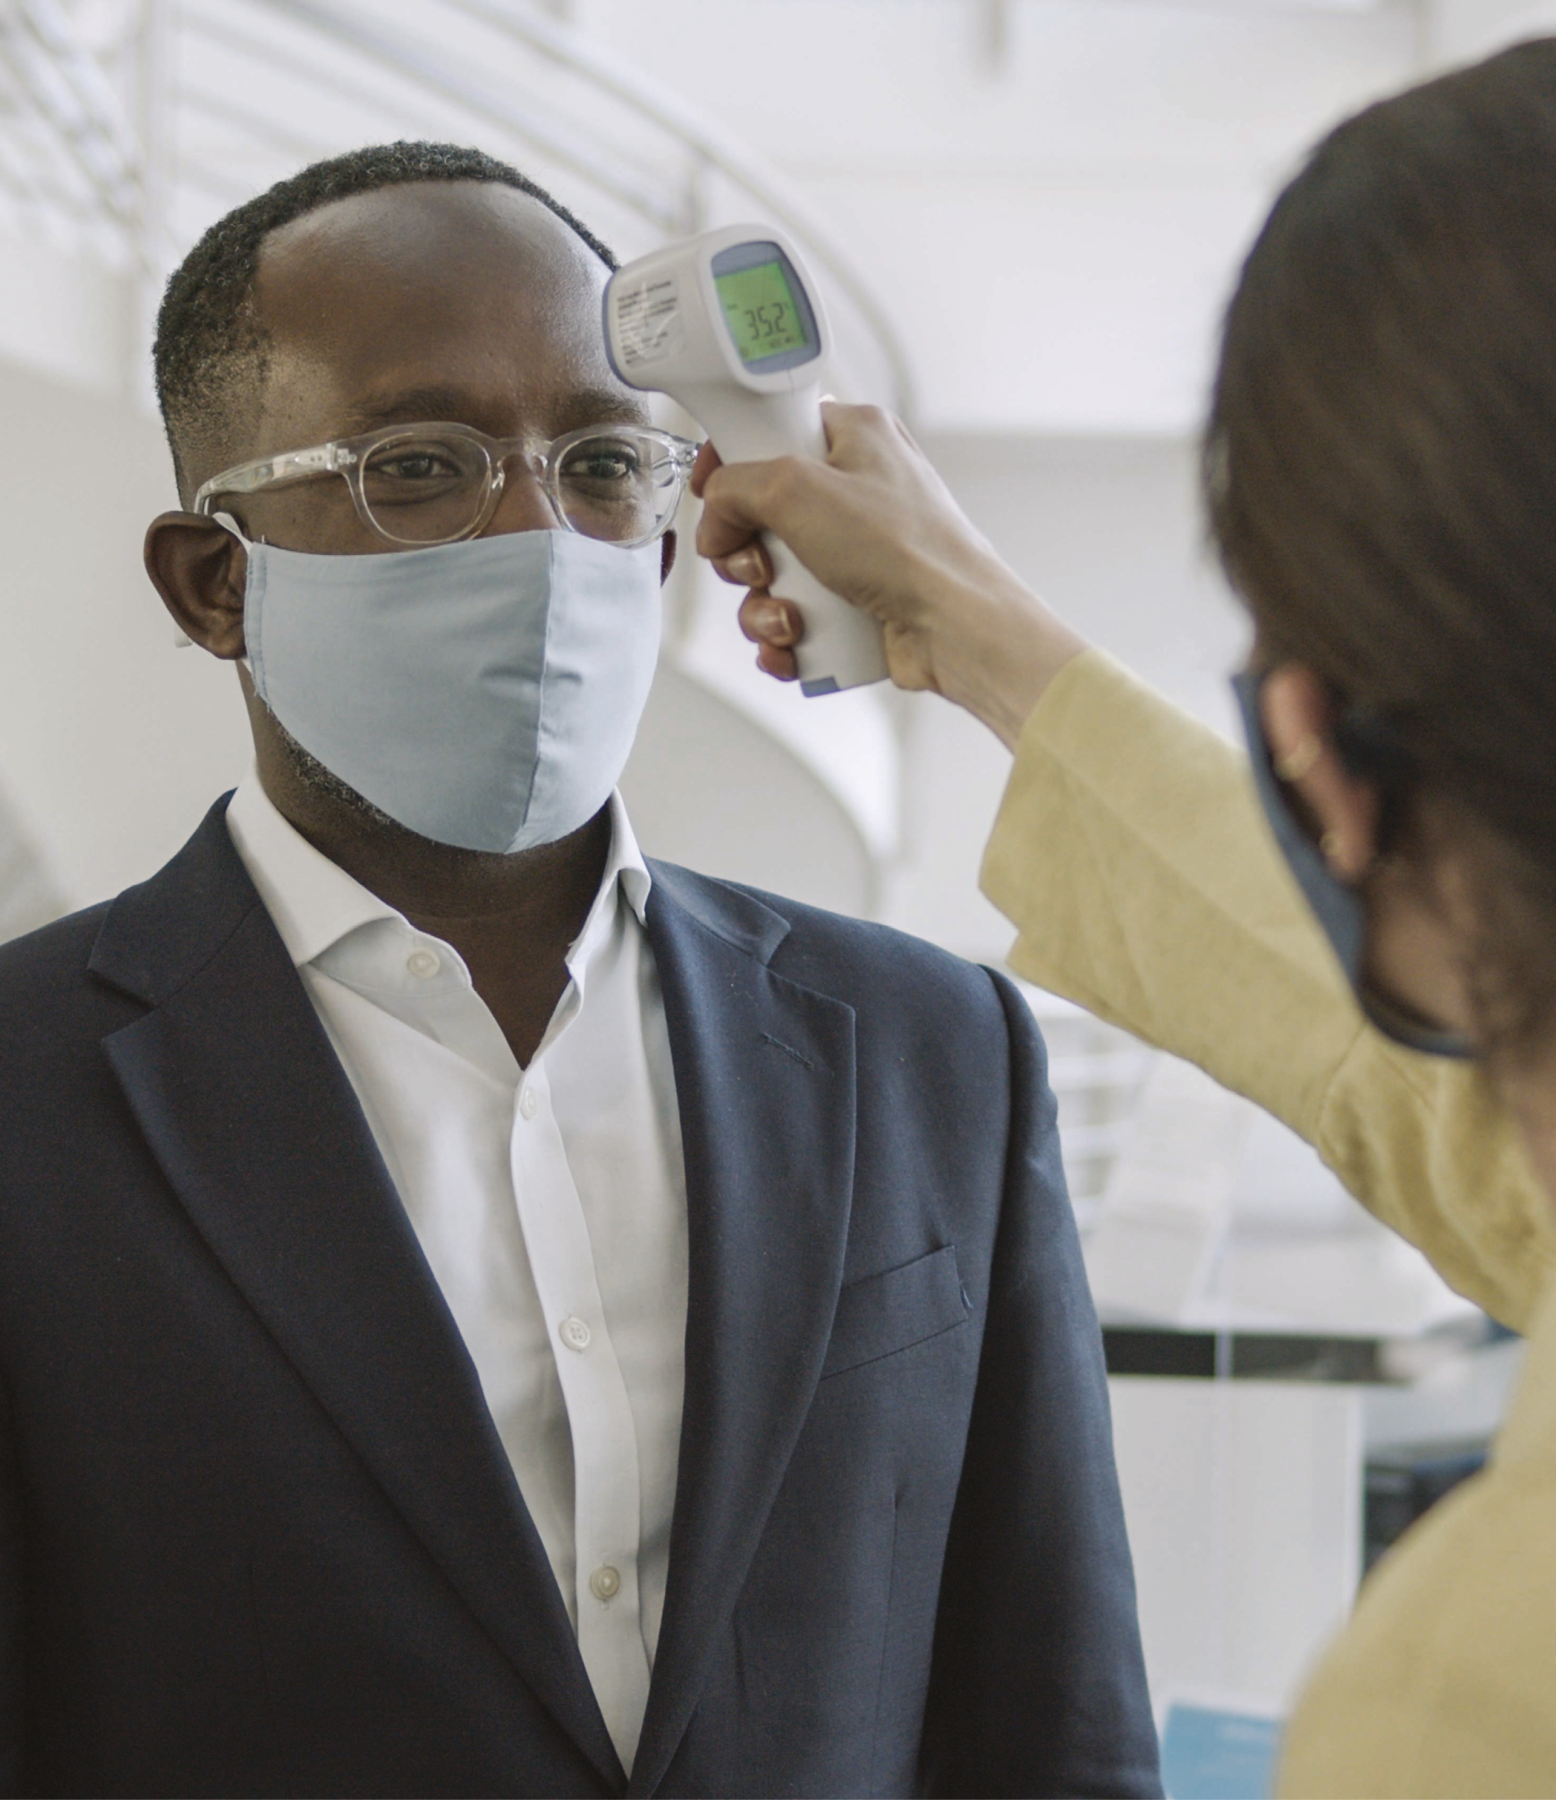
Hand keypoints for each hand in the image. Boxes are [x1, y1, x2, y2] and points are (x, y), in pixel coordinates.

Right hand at [692, 402, 1088, 746]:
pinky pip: (794, 615)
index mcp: (853, 437)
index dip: (731, 465)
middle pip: (760, 514)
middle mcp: (856, 489)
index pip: (769, 431)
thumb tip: (717, 515)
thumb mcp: (798, 490)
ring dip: (762, 605)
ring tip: (788, 618)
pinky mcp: (856, 600)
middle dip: (746, 553)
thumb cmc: (906, 549)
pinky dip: (783, 636)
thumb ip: (737, 487)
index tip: (712, 495)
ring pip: (772, 574)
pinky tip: (792, 645)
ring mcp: (857, 549)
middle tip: (762, 566)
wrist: (956, 627)